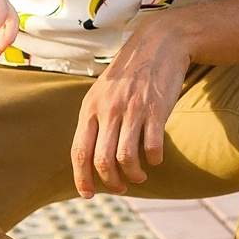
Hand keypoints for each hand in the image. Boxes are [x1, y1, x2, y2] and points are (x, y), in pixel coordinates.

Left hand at [71, 23, 190, 197]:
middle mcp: (108, 110)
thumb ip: (95, 120)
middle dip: (111, 182)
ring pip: (125, 158)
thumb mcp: (102, 92)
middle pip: (101, 161)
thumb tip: (90, 157)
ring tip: (140, 176)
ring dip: (134, 175)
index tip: (88, 195)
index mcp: (90, 108)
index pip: (79, 152)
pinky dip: (154, 160)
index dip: (81, 178)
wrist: (159, 43)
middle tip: (121, 188)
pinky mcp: (156, 109)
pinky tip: (156, 159)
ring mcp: (132, 110)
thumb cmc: (129, 73)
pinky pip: (152, 146)